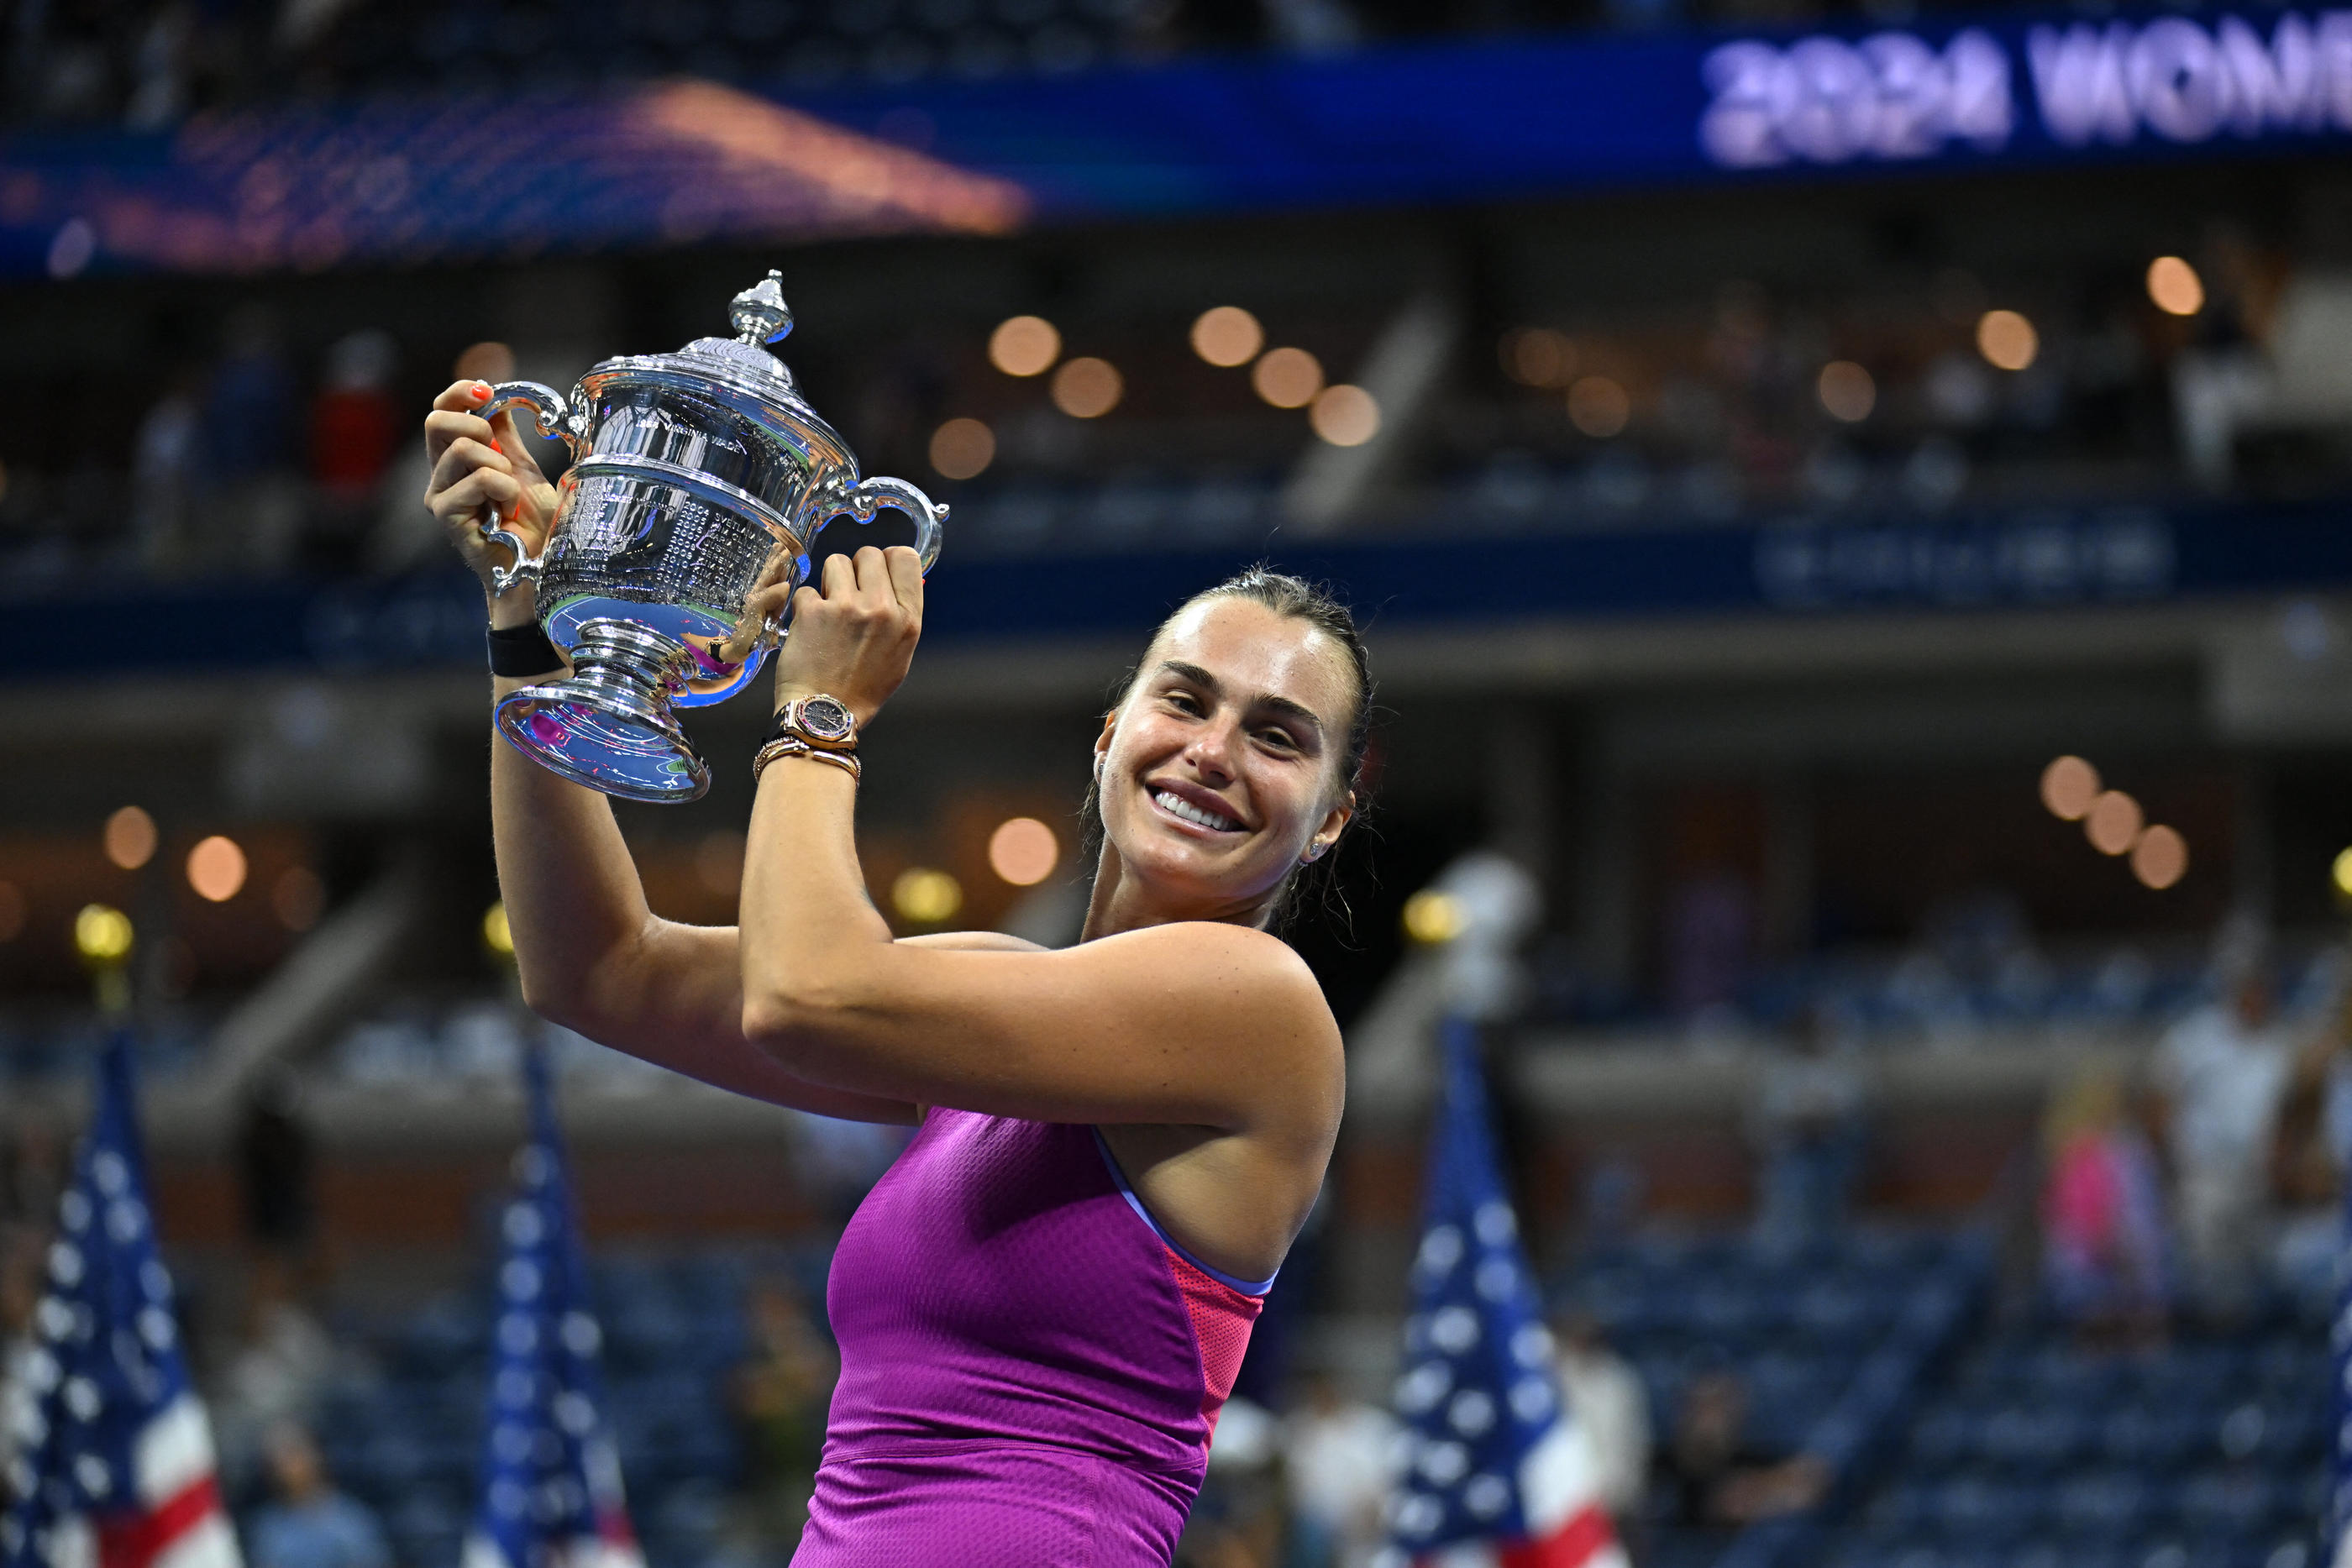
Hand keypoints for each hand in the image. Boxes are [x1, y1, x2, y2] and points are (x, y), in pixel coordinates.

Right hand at [423, 380, 558, 619]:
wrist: (542, 567)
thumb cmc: (535, 524)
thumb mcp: (523, 467)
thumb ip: (506, 434)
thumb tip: (496, 393)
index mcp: (456, 457)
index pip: (441, 409)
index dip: (460, 392)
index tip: (487, 389)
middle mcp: (441, 474)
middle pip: (435, 421)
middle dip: (476, 424)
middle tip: (502, 453)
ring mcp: (439, 495)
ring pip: (461, 448)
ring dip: (498, 465)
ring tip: (511, 493)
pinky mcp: (446, 516)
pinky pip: (475, 480)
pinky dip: (503, 489)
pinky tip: (508, 511)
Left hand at [749, 545, 922, 727]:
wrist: (824, 714)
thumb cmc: (862, 690)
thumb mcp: (899, 655)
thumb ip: (900, 615)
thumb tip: (892, 582)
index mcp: (908, 620)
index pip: (906, 557)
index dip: (888, 560)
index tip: (876, 573)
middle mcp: (881, 609)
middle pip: (868, 554)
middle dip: (856, 569)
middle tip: (848, 594)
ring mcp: (847, 608)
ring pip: (835, 562)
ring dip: (829, 582)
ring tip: (828, 610)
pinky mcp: (813, 611)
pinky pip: (807, 589)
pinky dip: (805, 606)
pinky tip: (810, 629)